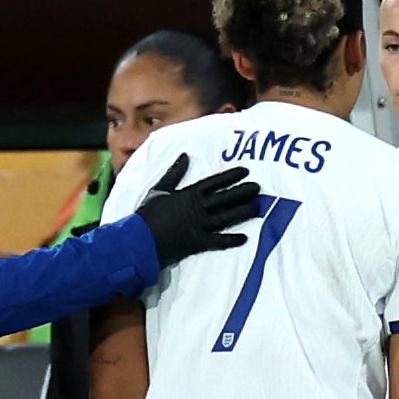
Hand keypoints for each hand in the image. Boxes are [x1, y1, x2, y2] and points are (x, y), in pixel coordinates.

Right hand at [134, 153, 260, 265]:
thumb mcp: (159, 189)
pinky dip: (231, 240)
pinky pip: (217, 241)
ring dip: (242, 212)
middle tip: (258, 188)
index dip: (230, 176)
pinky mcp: (197, 243)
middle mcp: (197, 208)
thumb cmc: (147, 214)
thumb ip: (174, 173)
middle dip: (242, 192)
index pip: (214, 182)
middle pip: (225, 198)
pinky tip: (244, 238)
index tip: (245, 171)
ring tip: (257, 208)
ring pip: (225, 217)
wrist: (140, 239)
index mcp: (188, 194)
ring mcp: (199, 225)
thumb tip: (185, 156)